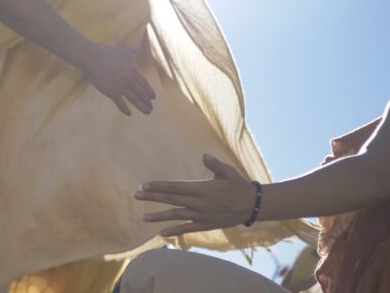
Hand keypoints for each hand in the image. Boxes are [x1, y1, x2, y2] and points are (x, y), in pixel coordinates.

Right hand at [84, 45, 154, 115]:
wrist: (92, 59)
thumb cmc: (104, 53)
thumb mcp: (119, 51)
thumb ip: (128, 53)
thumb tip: (134, 51)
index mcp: (132, 71)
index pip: (145, 84)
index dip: (150, 92)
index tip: (153, 98)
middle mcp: (129, 80)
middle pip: (142, 94)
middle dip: (148, 102)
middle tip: (151, 108)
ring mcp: (121, 87)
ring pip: (135, 100)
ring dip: (142, 107)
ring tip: (147, 112)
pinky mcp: (111, 92)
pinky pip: (121, 104)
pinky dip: (125, 110)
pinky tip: (129, 113)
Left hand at [135, 153, 257, 236]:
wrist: (253, 205)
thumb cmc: (238, 184)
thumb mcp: (227, 171)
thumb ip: (214, 164)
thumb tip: (204, 155)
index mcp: (201, 189)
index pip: (174, 187)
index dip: (158, 186)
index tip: (144, 185)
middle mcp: (198, 203)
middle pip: (170, 200)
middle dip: (152, 198)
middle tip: (136, 195)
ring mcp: (201, 216)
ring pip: (175, 216)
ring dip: (158, 216)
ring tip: (143, 217)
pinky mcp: (205, 225)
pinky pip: (186, 229)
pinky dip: (174, 231)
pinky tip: (161, 233)